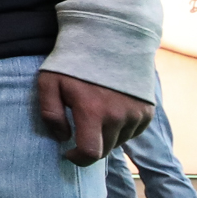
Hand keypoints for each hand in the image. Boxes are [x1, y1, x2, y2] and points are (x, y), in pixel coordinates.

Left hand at [36, 71, 154, 165]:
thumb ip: (50, 113)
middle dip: (89, 145)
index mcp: (93, 111)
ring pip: (118, 141)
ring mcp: (136, 114)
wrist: (109, 38)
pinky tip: (110, 111)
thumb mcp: (49, 82)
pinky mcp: (147, 111)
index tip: (68, 153)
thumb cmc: (73, 61)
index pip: (90, 153)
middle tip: (79, 129)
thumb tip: (62, 137)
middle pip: (104, 149)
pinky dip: (120, 129)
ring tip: (95, 115)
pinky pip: (132, 132)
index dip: (78, 159)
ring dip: (105, 136)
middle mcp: (118, 116)